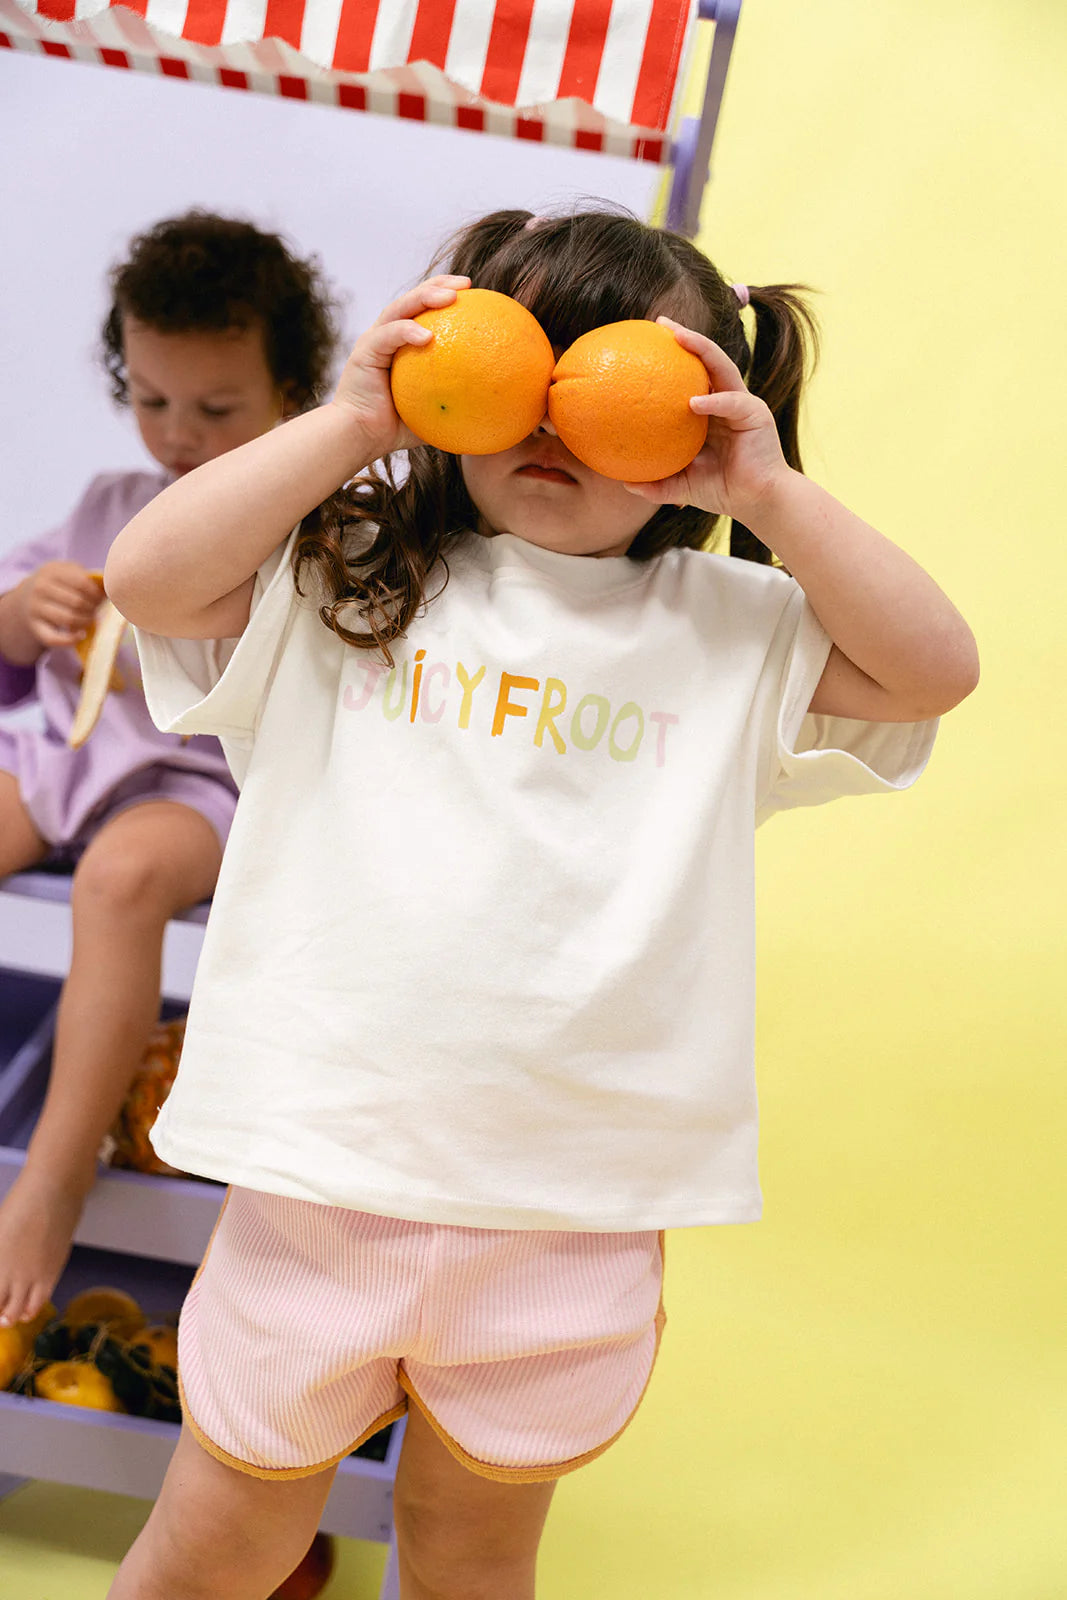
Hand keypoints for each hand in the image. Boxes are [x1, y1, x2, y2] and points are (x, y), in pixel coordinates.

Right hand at [20, 562, 104, 650]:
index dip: (96, 593)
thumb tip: (113, 588)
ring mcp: (35, 608)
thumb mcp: (68, 572)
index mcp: (51, 571)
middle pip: (77, 602)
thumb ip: (88, 577)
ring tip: (89, 618)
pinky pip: (53, 638)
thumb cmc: (58, 584)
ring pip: (68, 619)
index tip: (101, 597)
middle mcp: (40, 589)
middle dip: (92, 608)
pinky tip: (80, 635)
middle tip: (95, 609)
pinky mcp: (35, 627)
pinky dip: (70, 640)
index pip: (82, 583)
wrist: (27, 597)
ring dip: (85, 621)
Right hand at [330, 275, 471, 456]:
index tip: (475, 295)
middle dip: (440, 285)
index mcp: (402, 344)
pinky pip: (389, 336)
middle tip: (467, 285)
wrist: (358, 437)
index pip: (425, 310)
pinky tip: (428, 336)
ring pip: (401, 308)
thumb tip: (493, 409)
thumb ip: (456, 404)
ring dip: (425, 297)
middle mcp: (387, 335)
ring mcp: (374, 340)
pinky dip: (407, 332)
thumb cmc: (394, 429)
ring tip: (450, 297)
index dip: (448, 295)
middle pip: (414, 299)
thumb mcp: (432, 413)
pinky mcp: (364, 351)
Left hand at [623, 317, 792, 522]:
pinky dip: (714, 401)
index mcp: (711, 411)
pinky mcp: (755, 415)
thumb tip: (624, 482)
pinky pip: (732, 402)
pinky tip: (694, 403)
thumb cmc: (723, 491)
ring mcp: (742, 404)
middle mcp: (727, 401)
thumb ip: (657, 484)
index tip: (646, 343)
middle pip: (707, 360)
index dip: (674, 357)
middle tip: (661, 323)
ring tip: (679, 337)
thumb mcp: (683, 485)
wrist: (758, 502)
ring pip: (722, 367)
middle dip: (687, 337)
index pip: (692, 375)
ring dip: (702, 348)